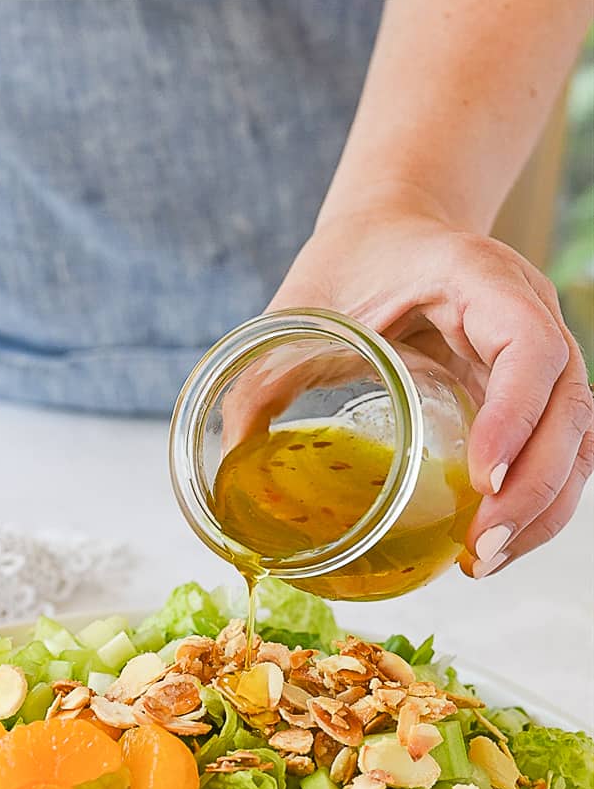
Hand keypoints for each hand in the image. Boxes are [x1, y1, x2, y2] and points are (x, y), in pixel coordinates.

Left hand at [257, 206, 592, 576]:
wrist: (394, 226)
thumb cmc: (354, 257)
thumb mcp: (303, 303)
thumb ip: (263, 373)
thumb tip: (229, 463)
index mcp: (481, 279)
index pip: (530, 349)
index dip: (516, 416)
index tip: (482, 478)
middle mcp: (529, 314)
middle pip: (569, 409)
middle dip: (532, 490)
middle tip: (479, 550)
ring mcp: (539, 355)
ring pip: (576, 440)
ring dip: (543, 510)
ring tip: (485, 562)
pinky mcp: (531, 392)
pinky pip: (558, 451)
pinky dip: (536, 503)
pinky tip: (493, 543)